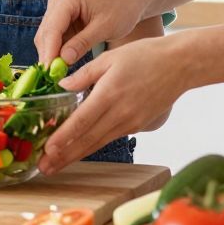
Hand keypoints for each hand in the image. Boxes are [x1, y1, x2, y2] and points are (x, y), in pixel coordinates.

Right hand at [34, 0, 147, 67]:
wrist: (127, 1)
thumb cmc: (120, 10)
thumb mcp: (104, 27)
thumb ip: (83, 42)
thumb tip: (64, 60)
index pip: (53, 28)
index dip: (49, 51)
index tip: (50, 71)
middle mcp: (58, 2)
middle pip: (46, 33)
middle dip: (49, 55)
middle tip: (54, 77)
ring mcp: (57, 10)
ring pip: (47, 38)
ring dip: (52, 55)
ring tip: (59, 74)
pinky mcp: (60, 21)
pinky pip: (54, 40)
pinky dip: (57, 53)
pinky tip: (63, 66)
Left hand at [36, 36, 189, 175]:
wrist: (179, 66)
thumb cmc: (144, 56)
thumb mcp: (110, 58)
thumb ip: (84, 74)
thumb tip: (62, 86)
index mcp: (109, 94)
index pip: (82, 121)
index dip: (63, 137)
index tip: (47, 149)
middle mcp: (120, 113)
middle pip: (87, 140)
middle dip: (63, 156)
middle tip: (44, 168)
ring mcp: (130, 123)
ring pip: (97, 143)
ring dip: (75, 156)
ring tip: (55, 165)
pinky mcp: (137, 126)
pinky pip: (109, 138)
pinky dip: (91, 146)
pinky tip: (77, 151)